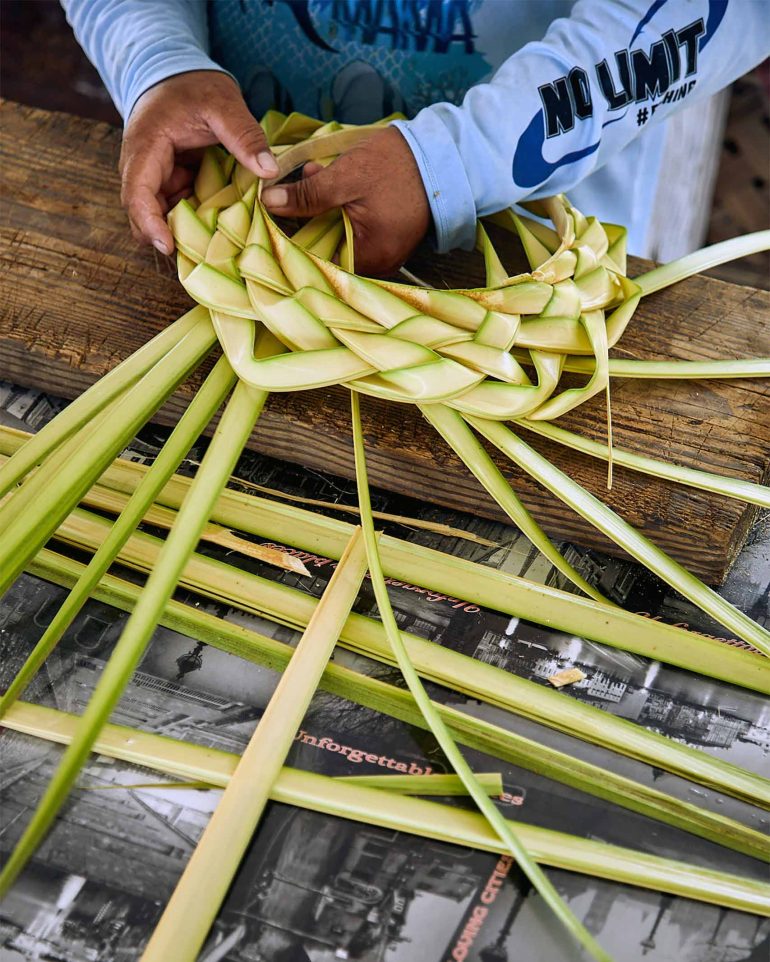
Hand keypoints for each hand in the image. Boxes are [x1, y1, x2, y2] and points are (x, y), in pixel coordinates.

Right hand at [119, 70, 278, 253]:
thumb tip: (269, 171)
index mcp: (145, 147)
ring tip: (217, 249)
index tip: (168, 247)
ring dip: (185, 232)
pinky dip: (197, 222)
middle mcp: (142, 168)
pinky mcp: (171, 184)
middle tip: (204, 258)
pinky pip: (180, 210)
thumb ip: (245, 136)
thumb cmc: (195, 87)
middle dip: (168, 238)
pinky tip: (221, 231)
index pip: (137, 194)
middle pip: (144, 216)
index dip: (150, 224)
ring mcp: (156, 179)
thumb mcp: (224, 105)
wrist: (180, 75)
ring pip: (163, 217)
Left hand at [261, 126, 430, 276]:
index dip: (296, 245)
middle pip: (331, 256)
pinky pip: (358, 236)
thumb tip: (268, 202)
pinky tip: (333, 189)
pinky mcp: (391, 240)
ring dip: (324, 216)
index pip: (322, 265)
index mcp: (371, 256)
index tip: (276, 223)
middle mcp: (382, 264)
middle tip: (293, 194)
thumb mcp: (345, 177)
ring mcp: (388, 254)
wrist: (441, 152)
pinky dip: (342, 216)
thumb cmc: (396, 165)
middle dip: (309, 225)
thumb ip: (307, 195)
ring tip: (314, 179)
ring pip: (342, 243)